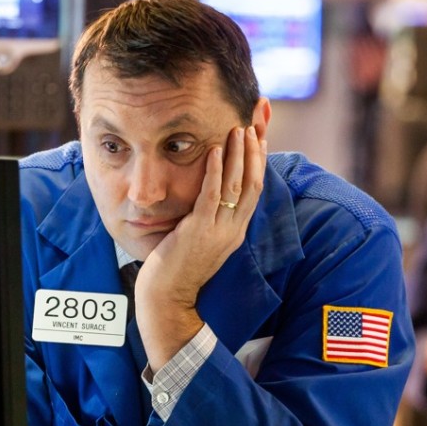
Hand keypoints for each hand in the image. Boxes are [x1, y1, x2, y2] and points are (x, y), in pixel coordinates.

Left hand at [136, 125, 266, 369]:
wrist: (167, 299)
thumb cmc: (179, 271)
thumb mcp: (202, 243)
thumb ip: (211, 221)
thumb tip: (212, 200)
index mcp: (235, 233)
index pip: (255, 192)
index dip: (258, 164)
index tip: (259, 141)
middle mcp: (232, 230)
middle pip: (253, 184)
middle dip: (253, 153)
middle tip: (252, 127)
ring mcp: (217, 231)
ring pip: (236, 186)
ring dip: (238, 155)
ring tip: (237, 130)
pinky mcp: (198, 230)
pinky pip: (211, 195)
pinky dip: (215, 171)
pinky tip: (215, 151)